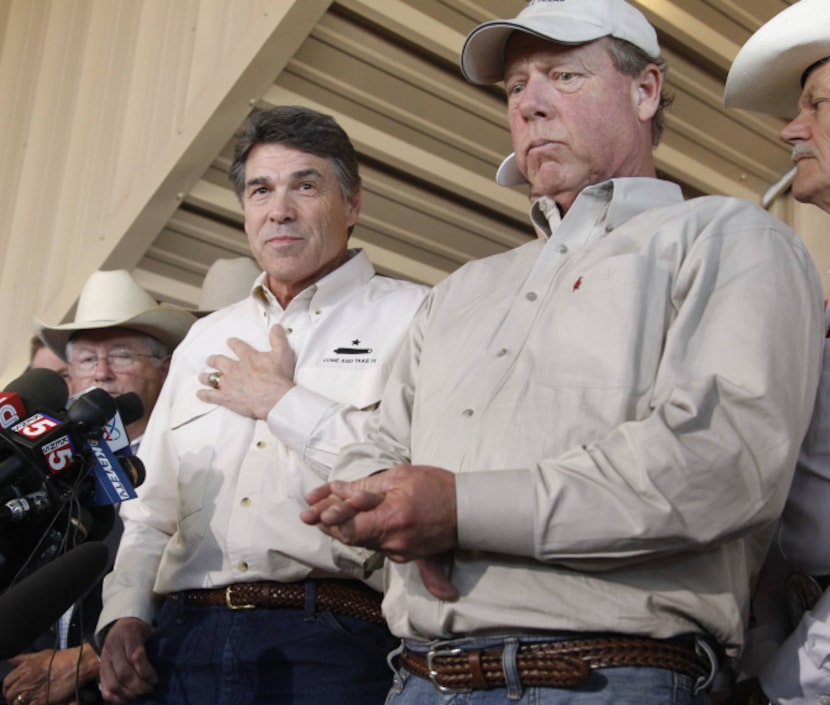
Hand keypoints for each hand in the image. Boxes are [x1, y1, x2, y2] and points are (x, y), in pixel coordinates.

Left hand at [2, 645, 97, 704]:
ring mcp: (32, 690)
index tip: (13, 690)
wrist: (78, 663)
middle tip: (20, 697)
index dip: (8, 688)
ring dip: (19, 703)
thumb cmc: (62, 658)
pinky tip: (35, 702)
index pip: (6, 682)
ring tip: (27, 701)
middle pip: (9, 694)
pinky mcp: (41, 700)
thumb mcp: (41, 654)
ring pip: (16, 703)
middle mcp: (26, 679)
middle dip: (12, 697)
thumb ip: (23, 658)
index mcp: (24, 668)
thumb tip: (11, 659)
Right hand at [98, 618, 156, 703]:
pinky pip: (105, 690)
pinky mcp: (100, 671)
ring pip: (113, 684)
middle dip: (139, 686)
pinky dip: (117, 698)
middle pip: (124, 673)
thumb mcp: (150, 631)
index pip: (135, 656)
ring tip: (141, 693)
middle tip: (150, 689)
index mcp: (129, 633)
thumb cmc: (140, 631)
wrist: (120, 626)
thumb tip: (169, 663)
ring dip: (129, 694)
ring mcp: (104, 659)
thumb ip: (158, 644)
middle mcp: (113, 645)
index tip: (155, 679)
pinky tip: (129, 697)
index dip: (146, 671)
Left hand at [196, 324, 295, 418]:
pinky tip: (199, 394)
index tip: (229, 341)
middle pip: (219, 361)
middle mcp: (235, 368)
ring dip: (206, 376)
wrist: (274, 398)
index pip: (238, 347)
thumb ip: (278, 339)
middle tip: (210, 359)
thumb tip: (276, 326)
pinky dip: (204, 394)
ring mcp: (228, 383)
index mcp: (248, 357)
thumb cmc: (278, 377)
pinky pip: (211, 395)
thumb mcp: (282, 354)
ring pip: (212, 377)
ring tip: (202, 376)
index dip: (233, 343)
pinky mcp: (226, 397)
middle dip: (214, 360)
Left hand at [301, 465, 459, 599]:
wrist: (468, 509)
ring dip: (342, 529)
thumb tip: (341, 490)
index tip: (311, 512)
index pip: (351, 525)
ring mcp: (400, 551)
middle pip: (351, 537)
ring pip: (362, 542)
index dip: (329, 518)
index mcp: (391, 519)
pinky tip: (349, 528)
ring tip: (321, 517)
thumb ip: (368, 486)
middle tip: (307, 515)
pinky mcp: (406, 554)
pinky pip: (378, 546)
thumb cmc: (436, 486)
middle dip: (329, 524)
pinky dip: (362, 535)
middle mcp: (394, 541)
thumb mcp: (401, 477)